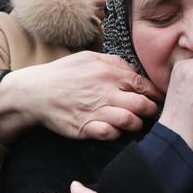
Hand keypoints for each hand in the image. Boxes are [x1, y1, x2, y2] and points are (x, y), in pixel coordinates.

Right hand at [0, 51, 161, 142]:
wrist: (35, 91)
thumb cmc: (63, 73)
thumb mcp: (88, 58)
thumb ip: (114, 62)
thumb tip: (134, 70)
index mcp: (108, 73)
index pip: (143, 84)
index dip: (154, 93)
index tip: (157, 98)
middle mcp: (104, 92)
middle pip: (142, 104)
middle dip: (150, 110)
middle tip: (149, 112)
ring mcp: (95, 110)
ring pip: (129, 121)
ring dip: (135, 124)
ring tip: (133, 122)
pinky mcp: (84, 127)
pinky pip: (109, 134)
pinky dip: (115, 134)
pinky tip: (113, 130)